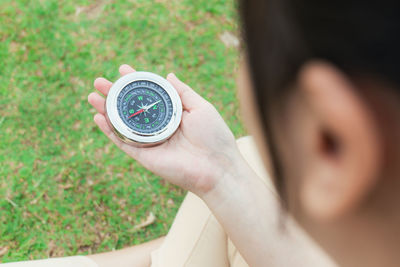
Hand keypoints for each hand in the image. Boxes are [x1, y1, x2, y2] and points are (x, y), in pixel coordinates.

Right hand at [88, 64, 240, 195]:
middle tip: (99, 81)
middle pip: (131, 108)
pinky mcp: (144, 156)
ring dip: (106, 110)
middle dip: (114, 94)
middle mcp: (158, 127)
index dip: (135, 82)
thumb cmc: (214, 136)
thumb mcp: (200, 107)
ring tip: (92, 95)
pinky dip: (109, 131)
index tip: (123, 68)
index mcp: (172, 114)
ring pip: (122, 124)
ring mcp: (150, 142)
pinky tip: (98, 117)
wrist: (218, 168)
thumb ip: (183, 92)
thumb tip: (168, 75)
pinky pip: (123, 142)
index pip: (149, 95)